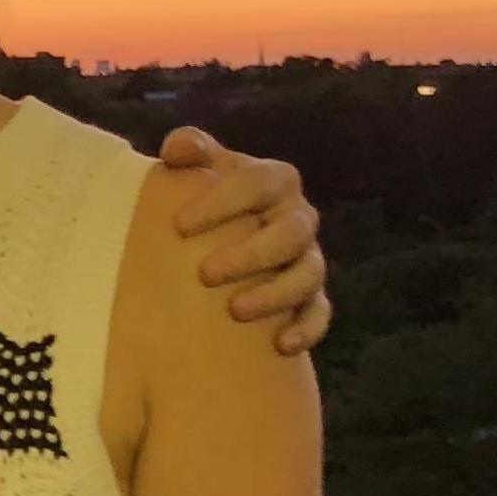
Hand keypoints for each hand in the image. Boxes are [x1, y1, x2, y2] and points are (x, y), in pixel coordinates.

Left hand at [157, 126, 330, 355]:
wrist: (221, 237)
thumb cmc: (206, 200)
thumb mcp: (199, 171)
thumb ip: (191, 151)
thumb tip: (176, 150)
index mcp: (273, 181)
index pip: (259, 182)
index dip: (223, 201)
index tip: (179, 226)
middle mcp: (297, 218)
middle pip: (292, 232)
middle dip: (251, 254)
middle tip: (205, 274)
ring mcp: (307, 258)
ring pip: (308, 275)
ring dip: (275, 294)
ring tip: (234, 311)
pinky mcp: (311, 298)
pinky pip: (320, 313)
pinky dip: (305, 329)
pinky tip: (280, 345)